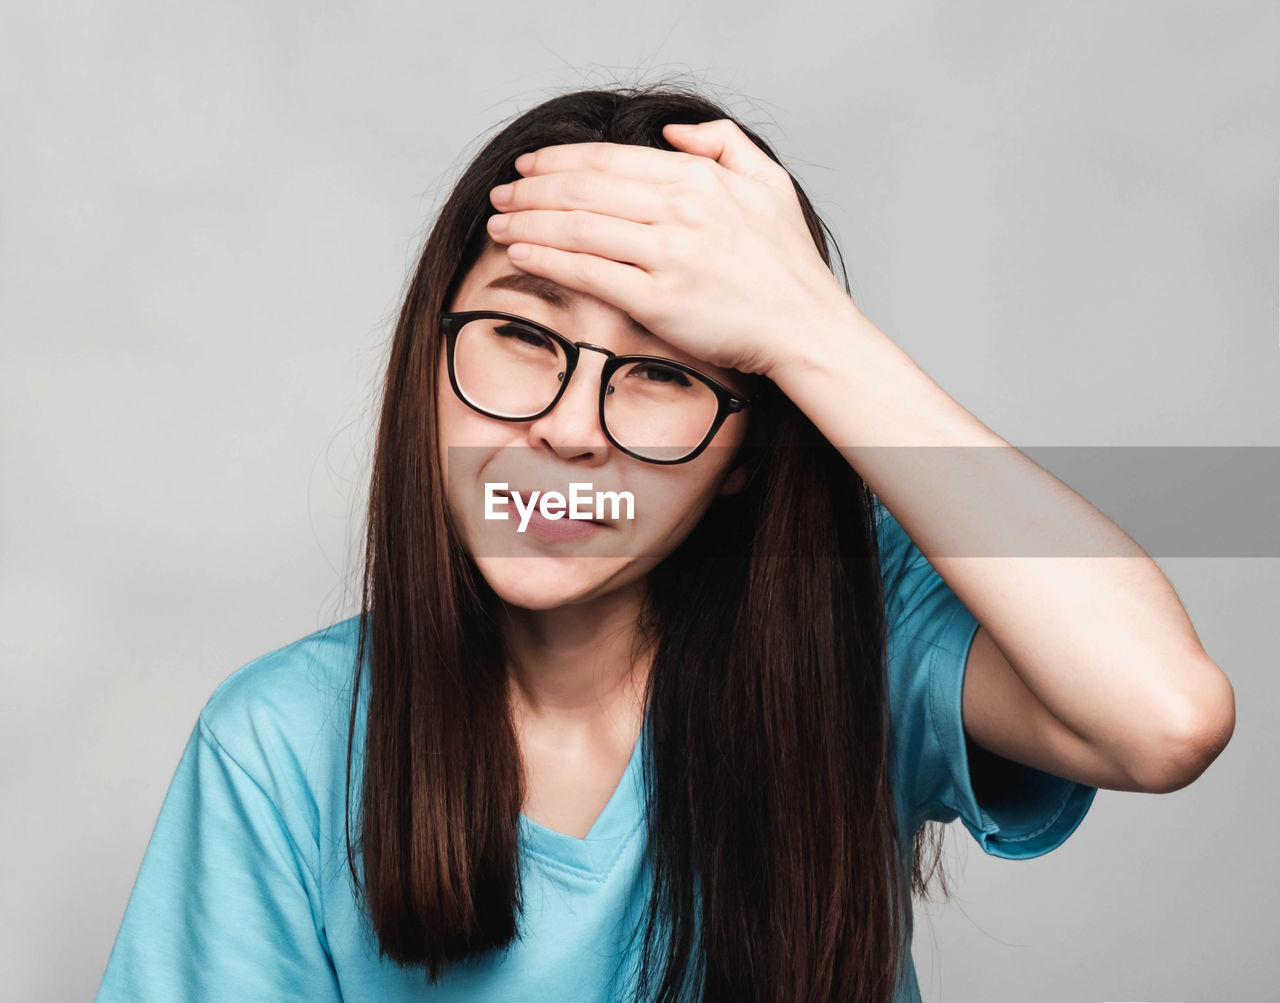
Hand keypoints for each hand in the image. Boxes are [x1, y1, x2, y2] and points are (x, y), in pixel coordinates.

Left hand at [484, 120, 857, 378]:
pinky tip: (519, 252)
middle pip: (584, 188)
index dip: (559, 159)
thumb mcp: (769, 183)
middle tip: (501, 193)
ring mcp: (668, 255)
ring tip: (497, 222)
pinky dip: (547, 258)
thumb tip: (673, 131)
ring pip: (578, 226)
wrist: (805, 326)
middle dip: (531, 188)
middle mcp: (680, 210)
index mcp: (699, 178)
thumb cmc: (788, 264)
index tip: (529, 165)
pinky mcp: (658, 300)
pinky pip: (588, 273)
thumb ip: (724, 144)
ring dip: (528, 220)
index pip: (609, 159)